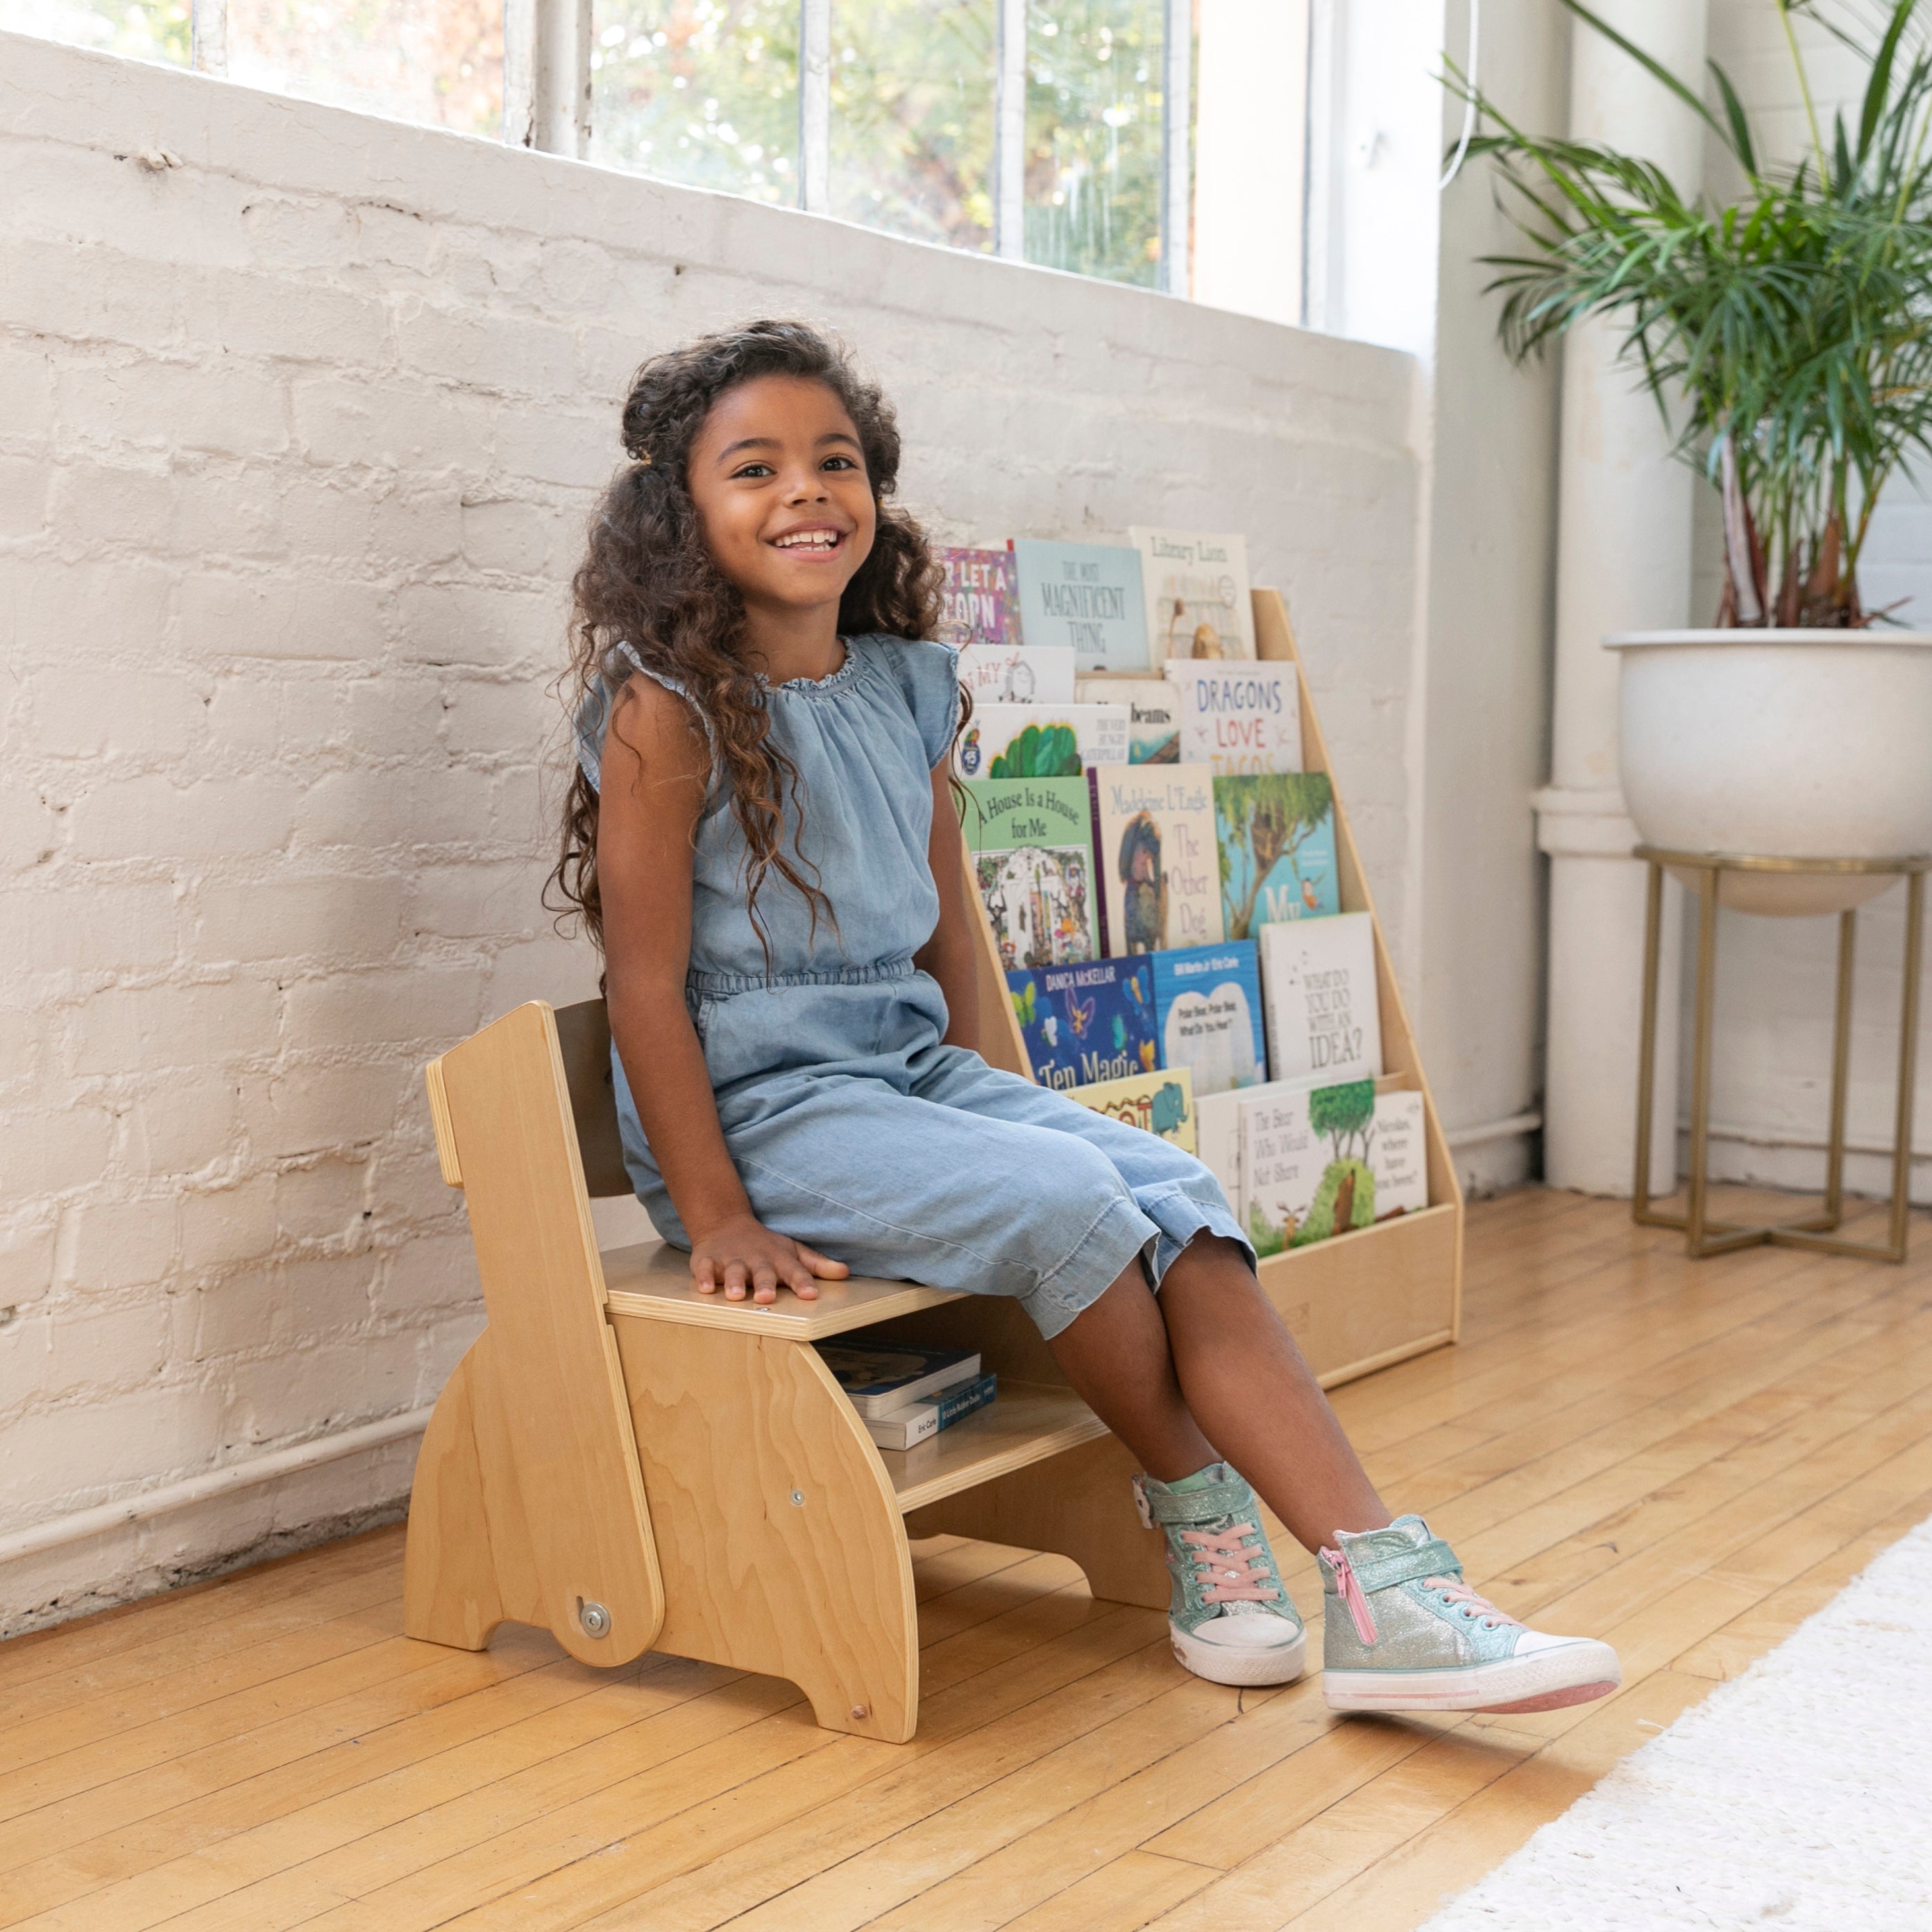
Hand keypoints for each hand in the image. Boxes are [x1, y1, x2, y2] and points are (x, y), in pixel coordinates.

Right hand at [687, 1214, 850, 1303]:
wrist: (725, 1223)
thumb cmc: (766, 1245)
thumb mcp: (793, 1251)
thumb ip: (818, 1265)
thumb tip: (845, 1272)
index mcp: (779, 1259)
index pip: (794, 1271)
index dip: (802, 1282)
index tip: (810, 1295)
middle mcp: (756, 1259)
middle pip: (762, 1272)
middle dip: (765, 1284)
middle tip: (768, 1297)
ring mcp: (731, 1259)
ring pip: (733, 1271)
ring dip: (734, 1283)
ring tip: (736, 1296)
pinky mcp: (707, 1260)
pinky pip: (704, 1269)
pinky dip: (703, 1278)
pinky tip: (705, 1289)